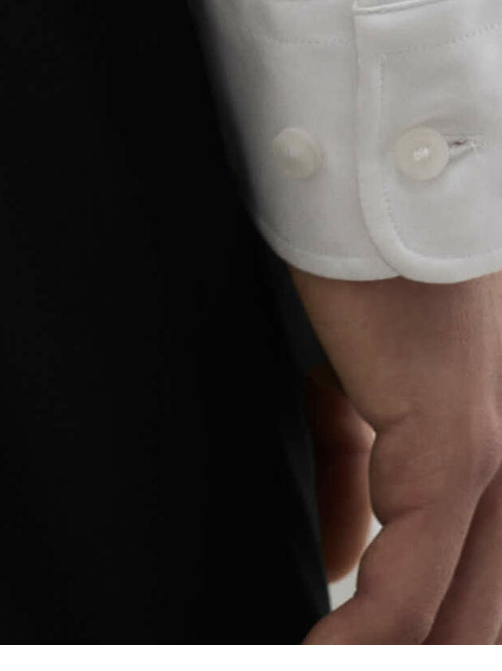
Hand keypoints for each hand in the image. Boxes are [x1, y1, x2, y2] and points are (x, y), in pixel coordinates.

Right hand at [288, 262, 501, 642]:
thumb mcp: (351, 391)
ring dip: (393, 660)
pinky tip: (320, 653)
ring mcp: (498, 460)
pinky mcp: (455, 449)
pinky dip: (364, 635)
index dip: (438, 638)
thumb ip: (356, 479)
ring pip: (464, 616)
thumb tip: (344, 563)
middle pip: (483, 617)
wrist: (361, 182)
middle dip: (423, 655)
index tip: (371, 656)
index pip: (485, 595)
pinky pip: (410, 581)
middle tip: (336, 668)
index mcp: (499, 458)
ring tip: (325, 668)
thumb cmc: (358, 269)